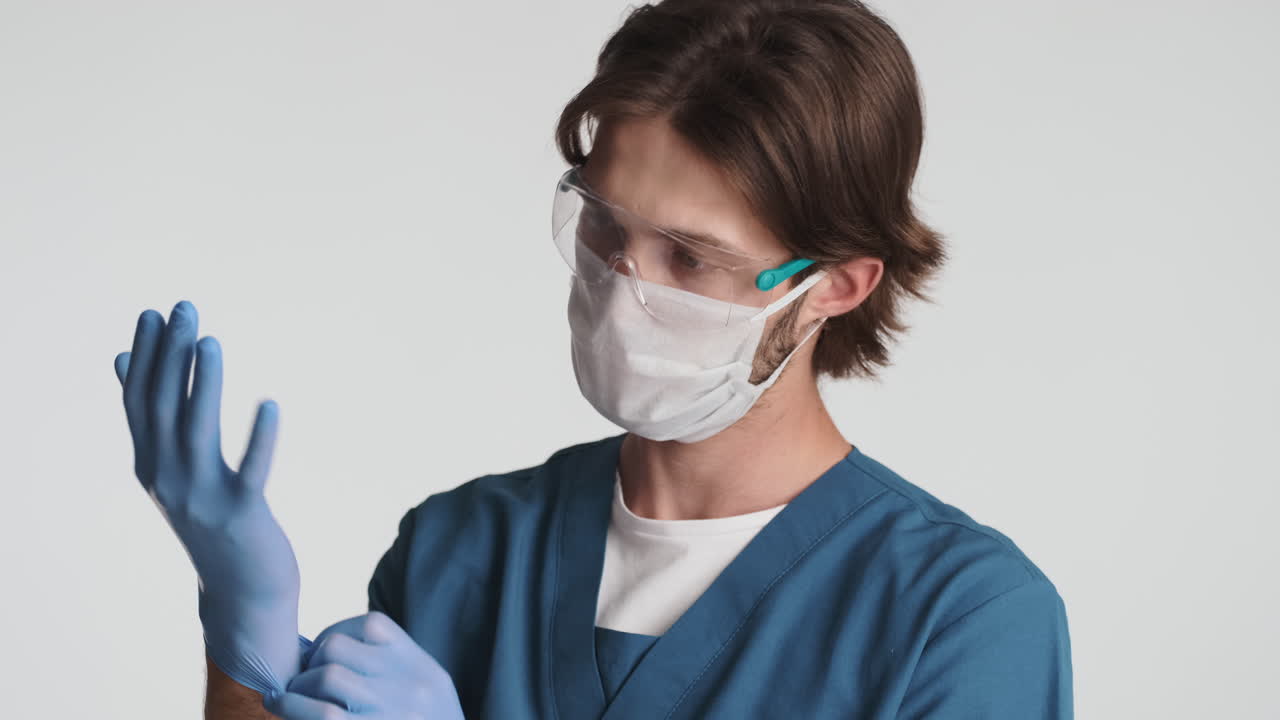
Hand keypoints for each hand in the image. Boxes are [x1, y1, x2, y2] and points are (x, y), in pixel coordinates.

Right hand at [114, 300, 302, 695]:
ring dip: (203, 385)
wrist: (242, 589)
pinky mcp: (242, 515)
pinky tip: (271, 403)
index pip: (140, 402)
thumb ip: (154, 421)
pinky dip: (261, 438)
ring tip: (212, 342)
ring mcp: (202, 499)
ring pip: (198, 432)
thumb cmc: (214, 519)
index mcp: (150, 466)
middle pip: (164, 408)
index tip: (152, 313)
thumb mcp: (175, 470)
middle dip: (172, 356)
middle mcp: (168, 480)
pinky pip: (251, 471)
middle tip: (184, 309)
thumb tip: (125, 361)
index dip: (146, 357)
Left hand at [264, 612, 465, 719]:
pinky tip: (283, 708)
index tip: (320, 656)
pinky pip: (323, 714)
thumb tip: (328, 649)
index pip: (368, 624)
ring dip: (298, 688)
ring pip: (327, 676)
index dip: (334, 635)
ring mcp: (391, 710)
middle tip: (302, 681)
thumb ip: (390, 667)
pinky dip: (293, 708)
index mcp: (420, 664)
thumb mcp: (426, 689)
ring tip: (289, 698)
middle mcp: (409, 682)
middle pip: (339, 647)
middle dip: (311, 662)